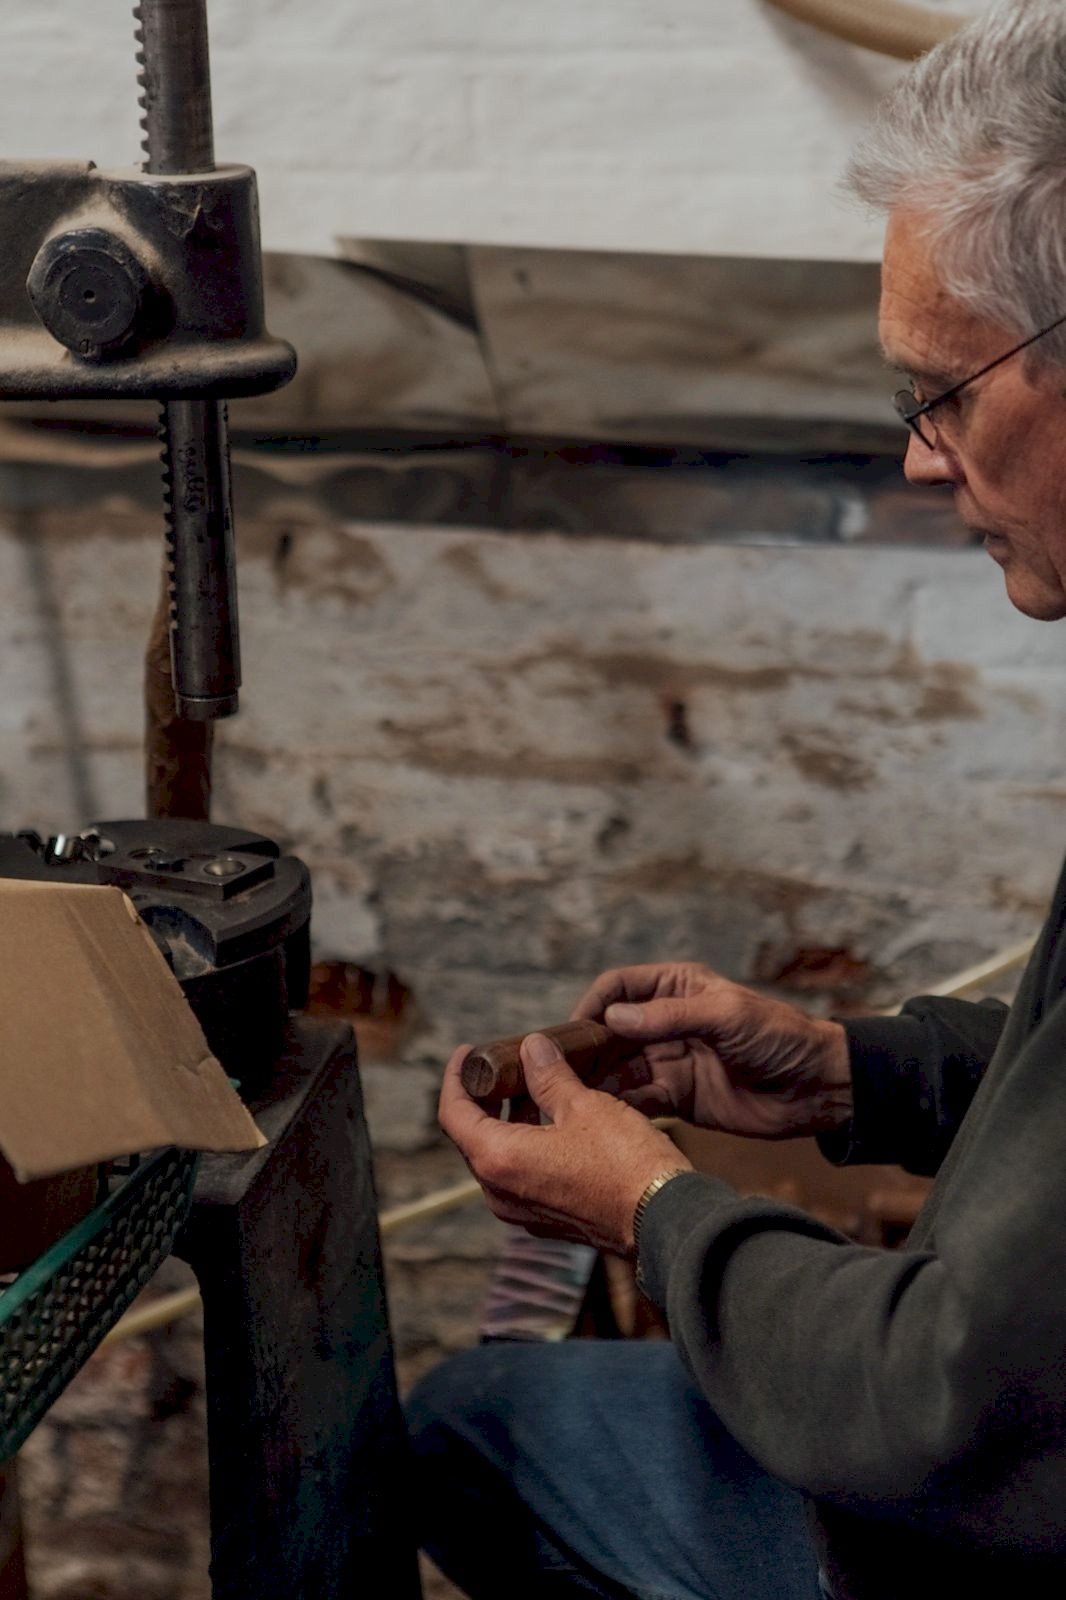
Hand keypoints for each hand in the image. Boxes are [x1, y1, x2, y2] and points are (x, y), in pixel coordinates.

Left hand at [439, 1032, 691, 1256]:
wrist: (664, 1218)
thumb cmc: (625, 1162)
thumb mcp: (585, 1106)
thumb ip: (550, 1076)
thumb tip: (531, 1048)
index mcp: (499, 1160)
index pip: (453, 1114)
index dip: (455, 1078)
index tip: (466, 1054)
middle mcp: (500, 1192)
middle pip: (473, 1136)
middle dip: (485, 1097)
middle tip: (503, 1066)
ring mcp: (523, 1211)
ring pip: (499, 1156)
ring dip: (509, 1120)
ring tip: (534, 1086)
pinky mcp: (547, 1220)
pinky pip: (522, 1175)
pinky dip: (527, 1144)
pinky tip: (555, 1121)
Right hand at [571, 962, 851, 1139]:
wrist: (816, 1088)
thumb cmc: (778, 1037)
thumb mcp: (726, 1016)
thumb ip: (669, 1018)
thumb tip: (613, 1017)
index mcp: (676, 987)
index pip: (618, 987)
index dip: (592, 1004)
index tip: (572, 1031)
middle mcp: (666, 1022)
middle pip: (609, 1031)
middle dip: (584, 1048)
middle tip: (556, 1070)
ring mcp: (669, 1060)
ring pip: (618, 1069)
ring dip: (596, 1081)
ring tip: (570, 1098)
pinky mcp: (677, 1098)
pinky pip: (638, 1100)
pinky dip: (619, 1108)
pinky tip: (602, 1118)